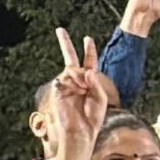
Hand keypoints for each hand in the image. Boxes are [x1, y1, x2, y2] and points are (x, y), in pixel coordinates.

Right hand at [52, 29, 107, 144]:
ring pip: (72, 70)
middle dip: (66, 44)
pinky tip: (77, 91)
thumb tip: (87, 70)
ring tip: (84, 90)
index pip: (89, 63)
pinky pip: (64, 79)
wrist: (81, 130)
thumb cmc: (92, 117)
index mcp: (89, 82)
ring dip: (80, 77)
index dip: (89, 51)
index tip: (88, 39)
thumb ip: (96, 83)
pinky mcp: (58, 90)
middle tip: (60, 29)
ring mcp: (66, 84)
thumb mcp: (100, 98)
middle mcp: (77, 81)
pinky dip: (73, 83)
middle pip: (70, 59)